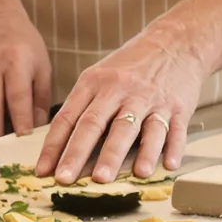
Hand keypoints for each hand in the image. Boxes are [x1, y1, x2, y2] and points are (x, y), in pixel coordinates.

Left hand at [35, 18, 209, 183]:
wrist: (176, 42)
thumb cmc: (132, 65)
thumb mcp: (100, 76)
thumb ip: (83, 106)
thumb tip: (61, 145)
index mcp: (95, 83)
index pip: (68, 117)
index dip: (54, 146)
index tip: (42, 171)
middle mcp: (120, 90)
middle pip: (95, 125)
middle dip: (78, 154)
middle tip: (66, 179)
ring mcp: (149, 99)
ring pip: (132, 130)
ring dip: (118, 156)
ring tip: (108, 179)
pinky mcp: (178, 106)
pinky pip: (174, 130)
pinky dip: (171, 148)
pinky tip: (167, 165)